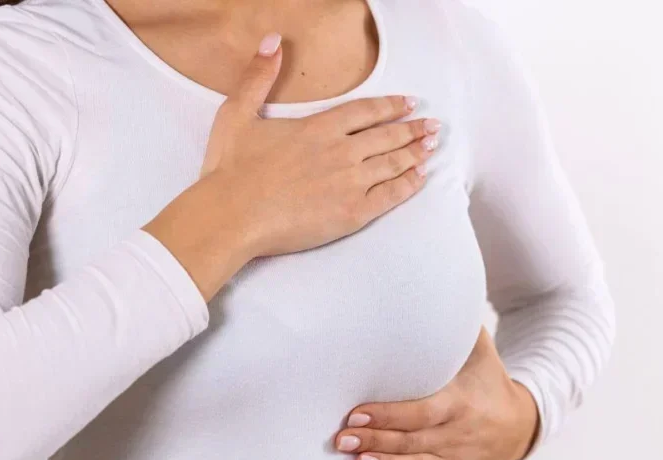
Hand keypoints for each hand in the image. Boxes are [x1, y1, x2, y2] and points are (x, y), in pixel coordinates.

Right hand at [201, 32, 441, 256]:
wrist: (232, 215)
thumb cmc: (230, 170)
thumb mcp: (236, 113)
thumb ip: (258, 77)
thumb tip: (272, 41)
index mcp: (318, 128)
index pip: (365, 111)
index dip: (390, 106)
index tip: (408, 103)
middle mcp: (341, 152)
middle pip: (387, 136)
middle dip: (413, 129)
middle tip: (432, 127)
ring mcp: (349, 183)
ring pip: (393, 163)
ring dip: (415, 153)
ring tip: (431, 147)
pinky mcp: (352, 213)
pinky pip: (390, 196)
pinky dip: (408, 185)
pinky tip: (419, 178)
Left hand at [333, 327, 539, 459]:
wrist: (520, 423)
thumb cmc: (487, 380)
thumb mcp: (479, 351)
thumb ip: (455, 327)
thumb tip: (433, 285)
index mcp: (461, 402)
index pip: (420, 412)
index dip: (387, 416)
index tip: (355, 414)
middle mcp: (460, 434)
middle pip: (413, 441)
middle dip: (376, 442)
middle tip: (341, 440)